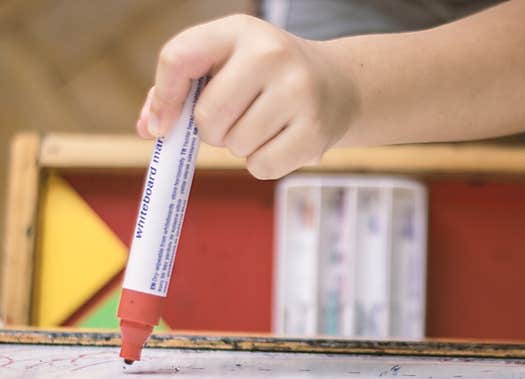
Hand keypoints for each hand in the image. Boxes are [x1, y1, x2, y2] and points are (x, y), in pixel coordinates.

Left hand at [136, 14, 357, 178]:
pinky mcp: (314, 132)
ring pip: (235, 145)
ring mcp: (298, 92)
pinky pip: (261, 167)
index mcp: (239, 30)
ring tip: (263, 127)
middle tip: (232, 122)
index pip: (180, 59)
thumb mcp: (228, 63)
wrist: (338, 84)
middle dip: (210, 130)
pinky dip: (261, 164)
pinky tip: (278, 143)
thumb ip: (182, 89)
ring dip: (239, 146)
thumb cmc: (267, 77)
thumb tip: (149, 128)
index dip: (163, 98)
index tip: (160, 126)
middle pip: (207, 115)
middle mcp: (271, 54)